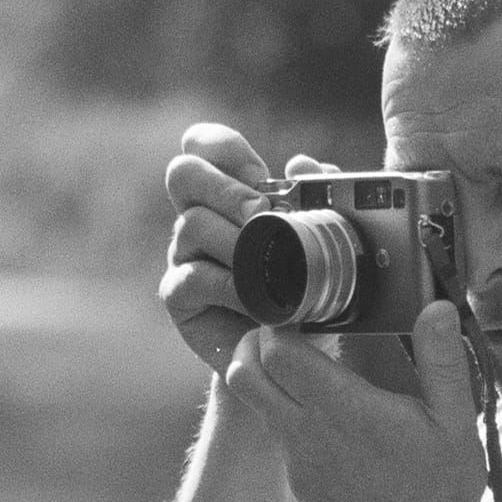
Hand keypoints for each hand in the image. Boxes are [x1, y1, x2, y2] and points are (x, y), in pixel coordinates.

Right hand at [160, 129, 335, 378]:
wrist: (294, 355)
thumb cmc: (306, 292)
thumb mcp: (322, 243)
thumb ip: (317, 200)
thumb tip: (305, 165)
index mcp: (229, 193)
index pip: (205, 146)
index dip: (223, 147)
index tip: (259, 173)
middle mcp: (200, 216)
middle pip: (182, 172)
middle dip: (224, 187)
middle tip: (260, 213)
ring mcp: (186, 255)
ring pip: (191, 224)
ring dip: (233, 241)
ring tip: (266, 264)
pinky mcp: (180, 296)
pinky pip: (191, 278)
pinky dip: (227, 286)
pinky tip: (256, 300)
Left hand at [227, 297, 490, 501]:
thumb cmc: (442, 488)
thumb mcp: (456, 421)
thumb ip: (442, 361)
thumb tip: (437, 308)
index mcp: (342, 407)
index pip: (277, 351)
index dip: (278, 325)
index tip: (298, 312)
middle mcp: (307, 431)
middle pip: (244, 375)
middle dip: (253, 347)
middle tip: (281, 334)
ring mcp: (299, 461)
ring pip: (255, 407)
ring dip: (266, 380)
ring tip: (300, 368)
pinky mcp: (301, 485)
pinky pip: (279, 438)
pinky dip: (285, 416)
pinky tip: (320, 414)